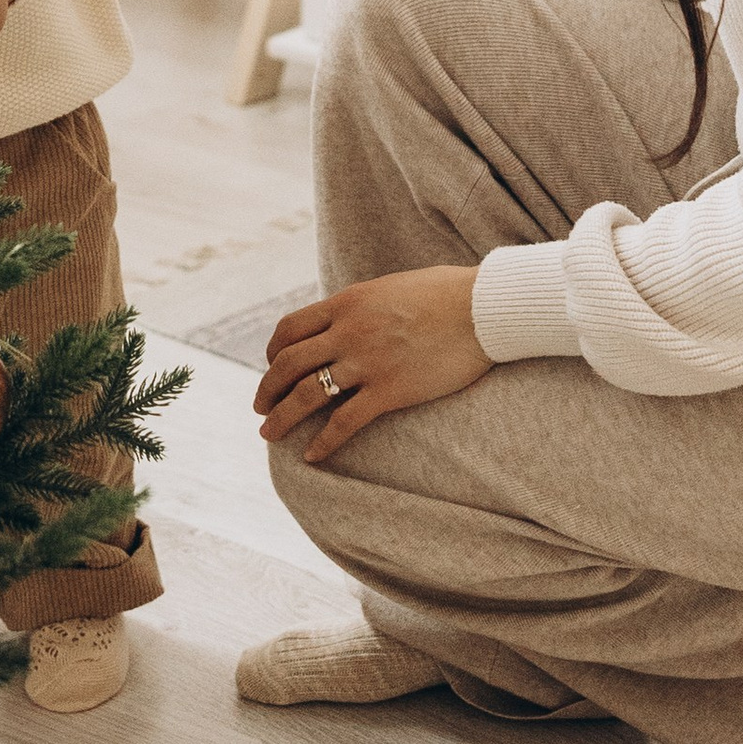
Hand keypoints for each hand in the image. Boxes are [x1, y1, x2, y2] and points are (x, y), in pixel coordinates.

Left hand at [254, 265, 490, 462]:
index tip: (271, 367)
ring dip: (282, 417)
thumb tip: (351, 316)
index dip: (273, 351)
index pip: (289, 329)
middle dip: (267, 388)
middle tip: (260, 407)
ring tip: (269, 435)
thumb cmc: (446, 293)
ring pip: (306, 394)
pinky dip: (323, 441)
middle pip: (288, 363)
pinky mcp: (390, 390)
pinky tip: (312, 455)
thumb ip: (363, 305)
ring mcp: (367, 362)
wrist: (482, 308)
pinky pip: (344, 421)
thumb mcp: (390, 288)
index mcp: (346, 303)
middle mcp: (348, 332)